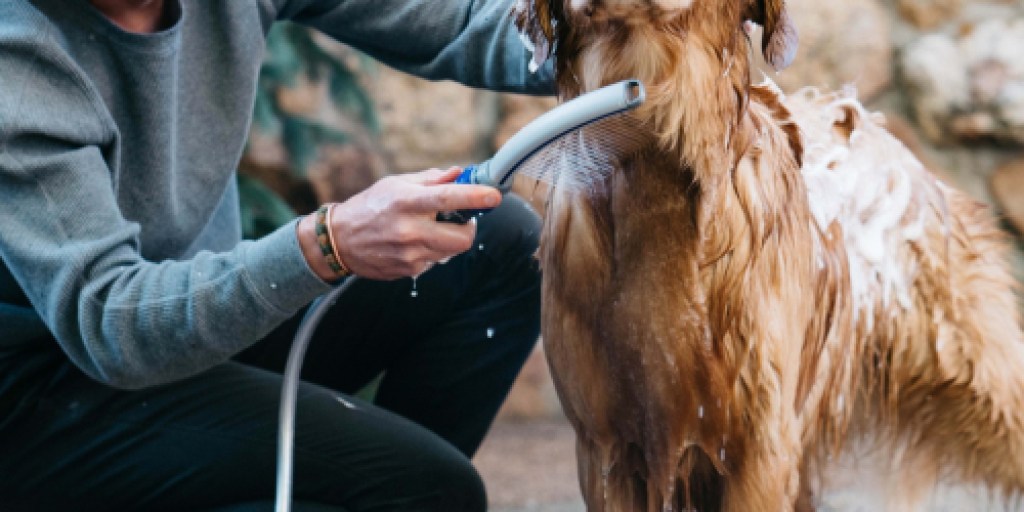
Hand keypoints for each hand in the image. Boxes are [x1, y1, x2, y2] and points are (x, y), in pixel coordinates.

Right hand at [323, 167, 499, 280]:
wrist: (340, 241)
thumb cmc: (369, 207)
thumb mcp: (395, 184)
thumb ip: (430, 180)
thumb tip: (458, 173)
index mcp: (406, 202)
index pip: (447, 198)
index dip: (475, 197)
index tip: (494, 195)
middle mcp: (409, 230)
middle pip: (462, 238)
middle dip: (469, 228)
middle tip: (462, 219)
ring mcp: (409, 254)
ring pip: (451, 251)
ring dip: (449, 239)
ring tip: (429, 228)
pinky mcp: (408, 270)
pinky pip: (435, 261)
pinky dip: (432, 251)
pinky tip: (413, 243)